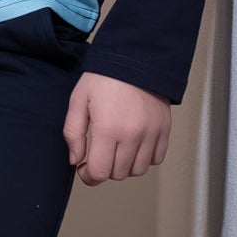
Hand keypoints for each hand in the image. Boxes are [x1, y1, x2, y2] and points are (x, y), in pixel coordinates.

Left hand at [63, 71, 171, 185]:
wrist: (135, 59)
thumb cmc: (103, 78)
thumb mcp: (78, 101)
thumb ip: (73, 133)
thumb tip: (75, 160)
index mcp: (107, 129)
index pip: (100, 172)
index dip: (88, 176)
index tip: (84, 168)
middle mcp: (132, 135)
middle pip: (118, 174)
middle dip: (104, 169)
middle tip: (98, 155)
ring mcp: (151, 134)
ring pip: (138, 170)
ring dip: (124, 166)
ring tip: (115, 149)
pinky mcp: (164, 130)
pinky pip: (156, 159)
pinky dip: (144, 158)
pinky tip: (133, 145)